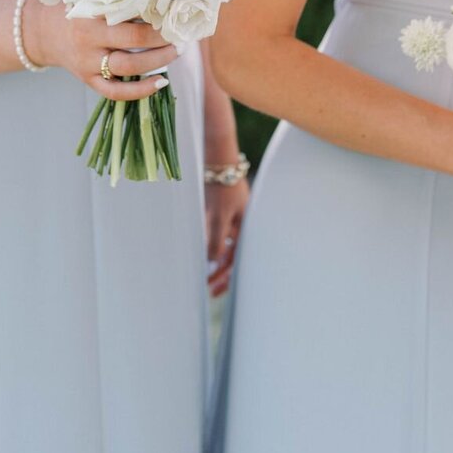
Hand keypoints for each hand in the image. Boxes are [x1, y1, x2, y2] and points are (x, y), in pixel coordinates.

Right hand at [22, 0, 178, 100]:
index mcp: (88, 14)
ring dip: (158, 61)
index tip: (174, 11)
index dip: (155, 15)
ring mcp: (88, 64)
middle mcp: (88, 40)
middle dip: (162, 38)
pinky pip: (116, 92)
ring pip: (128, 67)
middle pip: (133, 41)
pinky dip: (141, 90)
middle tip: (180, 33)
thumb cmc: (73, 9)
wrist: (43, 33)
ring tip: (176, 52)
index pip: (128, 14)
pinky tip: (161, 83)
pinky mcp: (89, 81)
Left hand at [206, 176, 248, 296]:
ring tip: (204, 273)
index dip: (226, 277)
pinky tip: (204, 253)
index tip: (214, 289)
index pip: (238, 261)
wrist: (219, 163)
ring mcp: (235, 220)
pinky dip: (214, 246)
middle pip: (234, 257)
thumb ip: (215, 241)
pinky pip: (221, 236)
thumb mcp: (218, 218)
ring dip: (216, 261)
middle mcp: (243, 227)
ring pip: (227, 247)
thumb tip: (212, 261)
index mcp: (247, 230)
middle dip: (221, 273)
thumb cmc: (222, 189)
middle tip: (209, 288)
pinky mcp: (225, 212)